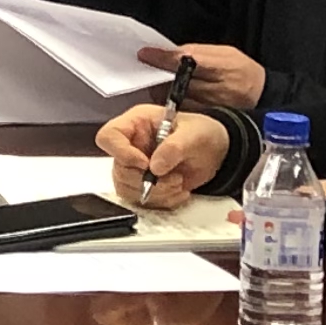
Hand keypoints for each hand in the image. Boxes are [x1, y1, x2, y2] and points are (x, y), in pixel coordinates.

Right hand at [101, 105, 224, 208]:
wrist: (216, 152)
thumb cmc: (203, 133)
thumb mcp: (194, 134)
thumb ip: (175, 146)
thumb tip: (155, 166)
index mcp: (137, 123)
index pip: (109, 136)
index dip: (122, 153)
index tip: (145, 164)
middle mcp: (131, 145)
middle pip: (118, 168)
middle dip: (146, 180)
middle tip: (172, 178)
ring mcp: (135, 166)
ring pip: (126, 188)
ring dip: (155, 192)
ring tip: (178, 183)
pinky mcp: (143, 184)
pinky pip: (141, 200)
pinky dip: (162, 200)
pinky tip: (178, 191)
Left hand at [146, 42, 263, 112]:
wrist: (264, 96)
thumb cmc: (242, 71)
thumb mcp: (224, 53)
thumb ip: (195, 52)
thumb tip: (165, 52)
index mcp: (222, 68)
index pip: (186, 61)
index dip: (163, 58)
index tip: (144, 54)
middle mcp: (217, 90)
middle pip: (177, 83)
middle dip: (160, 76)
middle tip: (148, 68)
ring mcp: (212, 108)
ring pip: (176, 100)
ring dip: (163, 92)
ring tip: (161, 84)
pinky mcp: (207, 120)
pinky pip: (182, 113)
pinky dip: (172, 105)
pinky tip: (171, 98)